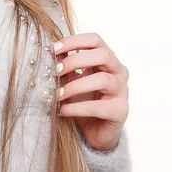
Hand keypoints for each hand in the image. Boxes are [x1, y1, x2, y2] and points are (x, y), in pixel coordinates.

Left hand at [51, 33, 128, 151]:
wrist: (93, 132)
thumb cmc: (82, 101)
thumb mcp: (72, 80)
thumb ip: (65, 67)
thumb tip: (48, 55)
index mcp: (107, 60)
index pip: (95, 40)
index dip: (74, 41)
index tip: (53, 49)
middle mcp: (119, 72)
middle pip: (103, 55)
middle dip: (75, 60)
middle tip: (55, 71)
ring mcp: (122, 91)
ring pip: (103, 80)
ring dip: (76, 86)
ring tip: (58, 94)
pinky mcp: (120, 111)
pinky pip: (99, 106)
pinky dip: (78, 108)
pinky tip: (63, 111)